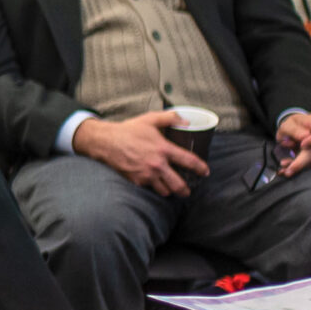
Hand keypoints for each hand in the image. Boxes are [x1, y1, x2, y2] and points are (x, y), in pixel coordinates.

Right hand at [72, 110, 210, 196]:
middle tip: (187, 190)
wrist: (106, 142)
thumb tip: (186, 122)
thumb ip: (170, 118)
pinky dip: (155, 188)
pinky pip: (150, 188)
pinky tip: (156, 185)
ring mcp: (146, 174)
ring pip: (165, 190)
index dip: (200, 168)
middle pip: (178, 184)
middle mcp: (157, 164)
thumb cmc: (128, 130)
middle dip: (186, 190)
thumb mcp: (150, 119)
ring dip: (170, 190)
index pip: (189, 161)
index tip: (205, 172)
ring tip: (171, 189)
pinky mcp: (136, 181)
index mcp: (163, 149)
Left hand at [274, 112, 310, 176]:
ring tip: (284, 166)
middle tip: (289, 168)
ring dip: (299, 166)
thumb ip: (294, 130)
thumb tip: (304, 136)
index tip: (302, 145)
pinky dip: (300, 169)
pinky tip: (289, 169)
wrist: (296, 131)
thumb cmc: (293, 126)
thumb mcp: (288, 124)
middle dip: (302, 162)